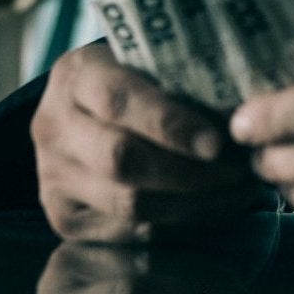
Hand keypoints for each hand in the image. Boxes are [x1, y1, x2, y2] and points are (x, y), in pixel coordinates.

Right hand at [30, 42, 260, 242]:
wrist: (83, 112)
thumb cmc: (134, 78)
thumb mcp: (147, 61)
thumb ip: (180, 79)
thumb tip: (241, 114)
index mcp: (74, 75)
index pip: (118, 100)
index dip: (170, 124)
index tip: (219, 141)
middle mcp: (52, 127)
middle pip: (122, 160)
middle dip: (191, 172)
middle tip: (241, 171)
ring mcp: (52, 177)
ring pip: (128, 203)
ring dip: (195, 203)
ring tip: (241, 190)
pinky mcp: (63, 218)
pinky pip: (129, 232)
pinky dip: (180, 224)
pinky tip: (216, 208)